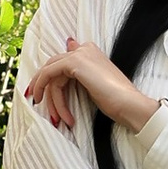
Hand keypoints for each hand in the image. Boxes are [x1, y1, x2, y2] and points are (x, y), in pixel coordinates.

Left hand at [22, 37, 158, 134]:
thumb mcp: (92, 84)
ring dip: (52, 100)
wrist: (129, 104)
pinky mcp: (74, 62)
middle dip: (43, 88)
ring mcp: (80, 54)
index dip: (48, 78)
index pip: (62, 63)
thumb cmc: (116, 100)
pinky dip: (45, 91)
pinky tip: (51, 109)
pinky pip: (49, 74)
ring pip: (51, 74)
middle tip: (39, 105)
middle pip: (53, 68)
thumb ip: (76, 72)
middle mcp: (84, 49)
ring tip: (58, 119)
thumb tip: (67, 51)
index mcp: (90, 52)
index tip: (40, 95)